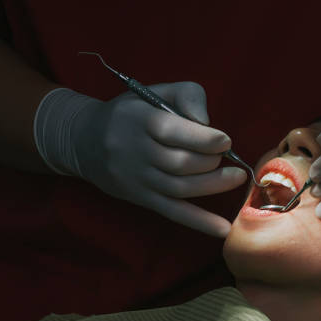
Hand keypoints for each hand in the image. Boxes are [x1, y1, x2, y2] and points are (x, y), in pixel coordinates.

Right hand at [66, 82, 245, 236]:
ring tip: (235, 178)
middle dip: (210, 162)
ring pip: (179, 188)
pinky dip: (199, 222)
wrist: (85, 141)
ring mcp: (136, 179)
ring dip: (212, 185)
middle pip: (179, 163)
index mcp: (138, 119)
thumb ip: (188, 95)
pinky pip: (172, 212)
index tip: (225, 141)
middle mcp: (134, 150)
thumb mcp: (155, 92)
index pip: (172, 131)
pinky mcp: (140, 198)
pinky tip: (222, 229)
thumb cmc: (132, 113)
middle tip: (227, 157)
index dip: (203, 139)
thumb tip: (208, 123)